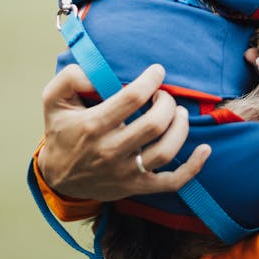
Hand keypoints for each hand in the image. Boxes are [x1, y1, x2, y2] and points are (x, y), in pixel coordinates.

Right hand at [37, 63, 209, 200]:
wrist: (57, 178)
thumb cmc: (61, 131)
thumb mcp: (53, 100)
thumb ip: (70, 77)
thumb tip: (95, 72)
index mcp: (93, 126)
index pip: (132, 98)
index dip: (151, 80)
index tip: (157, 71)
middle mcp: (111, 151)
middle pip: (154, 124)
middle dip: (166, 103)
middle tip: (163, 96)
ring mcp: (126, 172)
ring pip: (166, 151)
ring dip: (180, 127)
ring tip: (178, 113)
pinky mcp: (137, 187)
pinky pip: (172, 182)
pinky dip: (193, 168)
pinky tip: (205, 149)